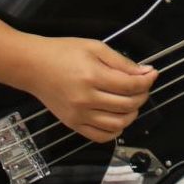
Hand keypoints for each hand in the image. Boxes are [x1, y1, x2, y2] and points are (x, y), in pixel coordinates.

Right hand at [22, 37, 157, 142]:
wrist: (32, 67)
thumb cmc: (63, 52)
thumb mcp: (95, 47)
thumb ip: (122, 62)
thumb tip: (146, 73)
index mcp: (92, 77)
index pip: (131, 86)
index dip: (147, 81)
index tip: (152, 74)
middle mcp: (86, 99)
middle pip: (127, 105)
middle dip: (142, 95)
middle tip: (142, 86)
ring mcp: (78, 115)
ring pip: (117, 124)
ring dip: (132, 114)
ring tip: (131, 101)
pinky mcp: (72, 125)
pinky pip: (101, 136)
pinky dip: (115, 130)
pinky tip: (118, 117)